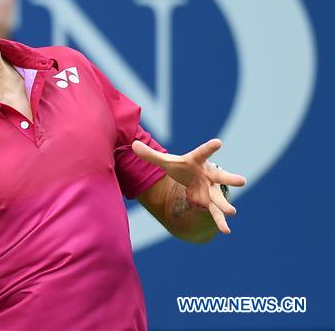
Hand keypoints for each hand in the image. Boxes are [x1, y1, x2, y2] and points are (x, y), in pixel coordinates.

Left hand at [132, 138, 246, 233]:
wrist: (191, 178)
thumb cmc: (182, 167)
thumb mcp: (166, 162)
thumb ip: (151, 155)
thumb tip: (132, 145)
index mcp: (198, 161)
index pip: (203, 152)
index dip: (210, 148)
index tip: (218, 142)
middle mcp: (209, 175)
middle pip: (221, 176)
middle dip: (230, 179)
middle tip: (242, 181)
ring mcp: (211, 190)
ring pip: (220, 197)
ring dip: (225, 205)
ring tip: (232, 212)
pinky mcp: (209, 203)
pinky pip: (215, 213)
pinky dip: (220, 222)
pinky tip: (226, 231)